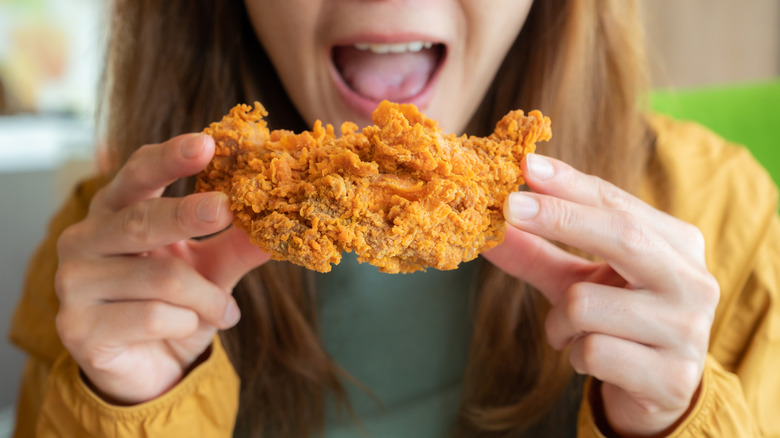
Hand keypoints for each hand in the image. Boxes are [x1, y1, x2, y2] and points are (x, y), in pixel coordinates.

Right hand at [55, 134, 268, 404]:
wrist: (148, 368)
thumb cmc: (175, 305)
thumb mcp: (211, 270)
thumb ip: (237, 245)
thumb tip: (278, 225)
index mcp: (115, 211)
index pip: (138, 173)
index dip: (170, 157)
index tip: (208, 142)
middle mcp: (85, 239)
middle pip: (141, 220)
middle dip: (188, 214)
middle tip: (227, 209)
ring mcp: (74, 283)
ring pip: (161, 278)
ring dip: (207, 298)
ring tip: (224, 311)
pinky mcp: (78, 327)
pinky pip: (151, 317)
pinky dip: (186, 323)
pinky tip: (188, 329)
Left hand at [484, 154, 718, 435]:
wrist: (653, 391)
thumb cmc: (614, 322)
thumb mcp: (576, 280)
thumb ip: (536, 251)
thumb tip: (488, 226)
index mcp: (677, 245)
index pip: (618, 203)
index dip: (569, 185)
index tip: (525, 167)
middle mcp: (692, 281)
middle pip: (621, 235)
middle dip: (558, 219)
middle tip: (509, 210)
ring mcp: (688, 330)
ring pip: (586, 304)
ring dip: (559, 322)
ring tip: (572, 333)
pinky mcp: (671, 376)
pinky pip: (592, 351)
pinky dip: (574, 355)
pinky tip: (591, 360)